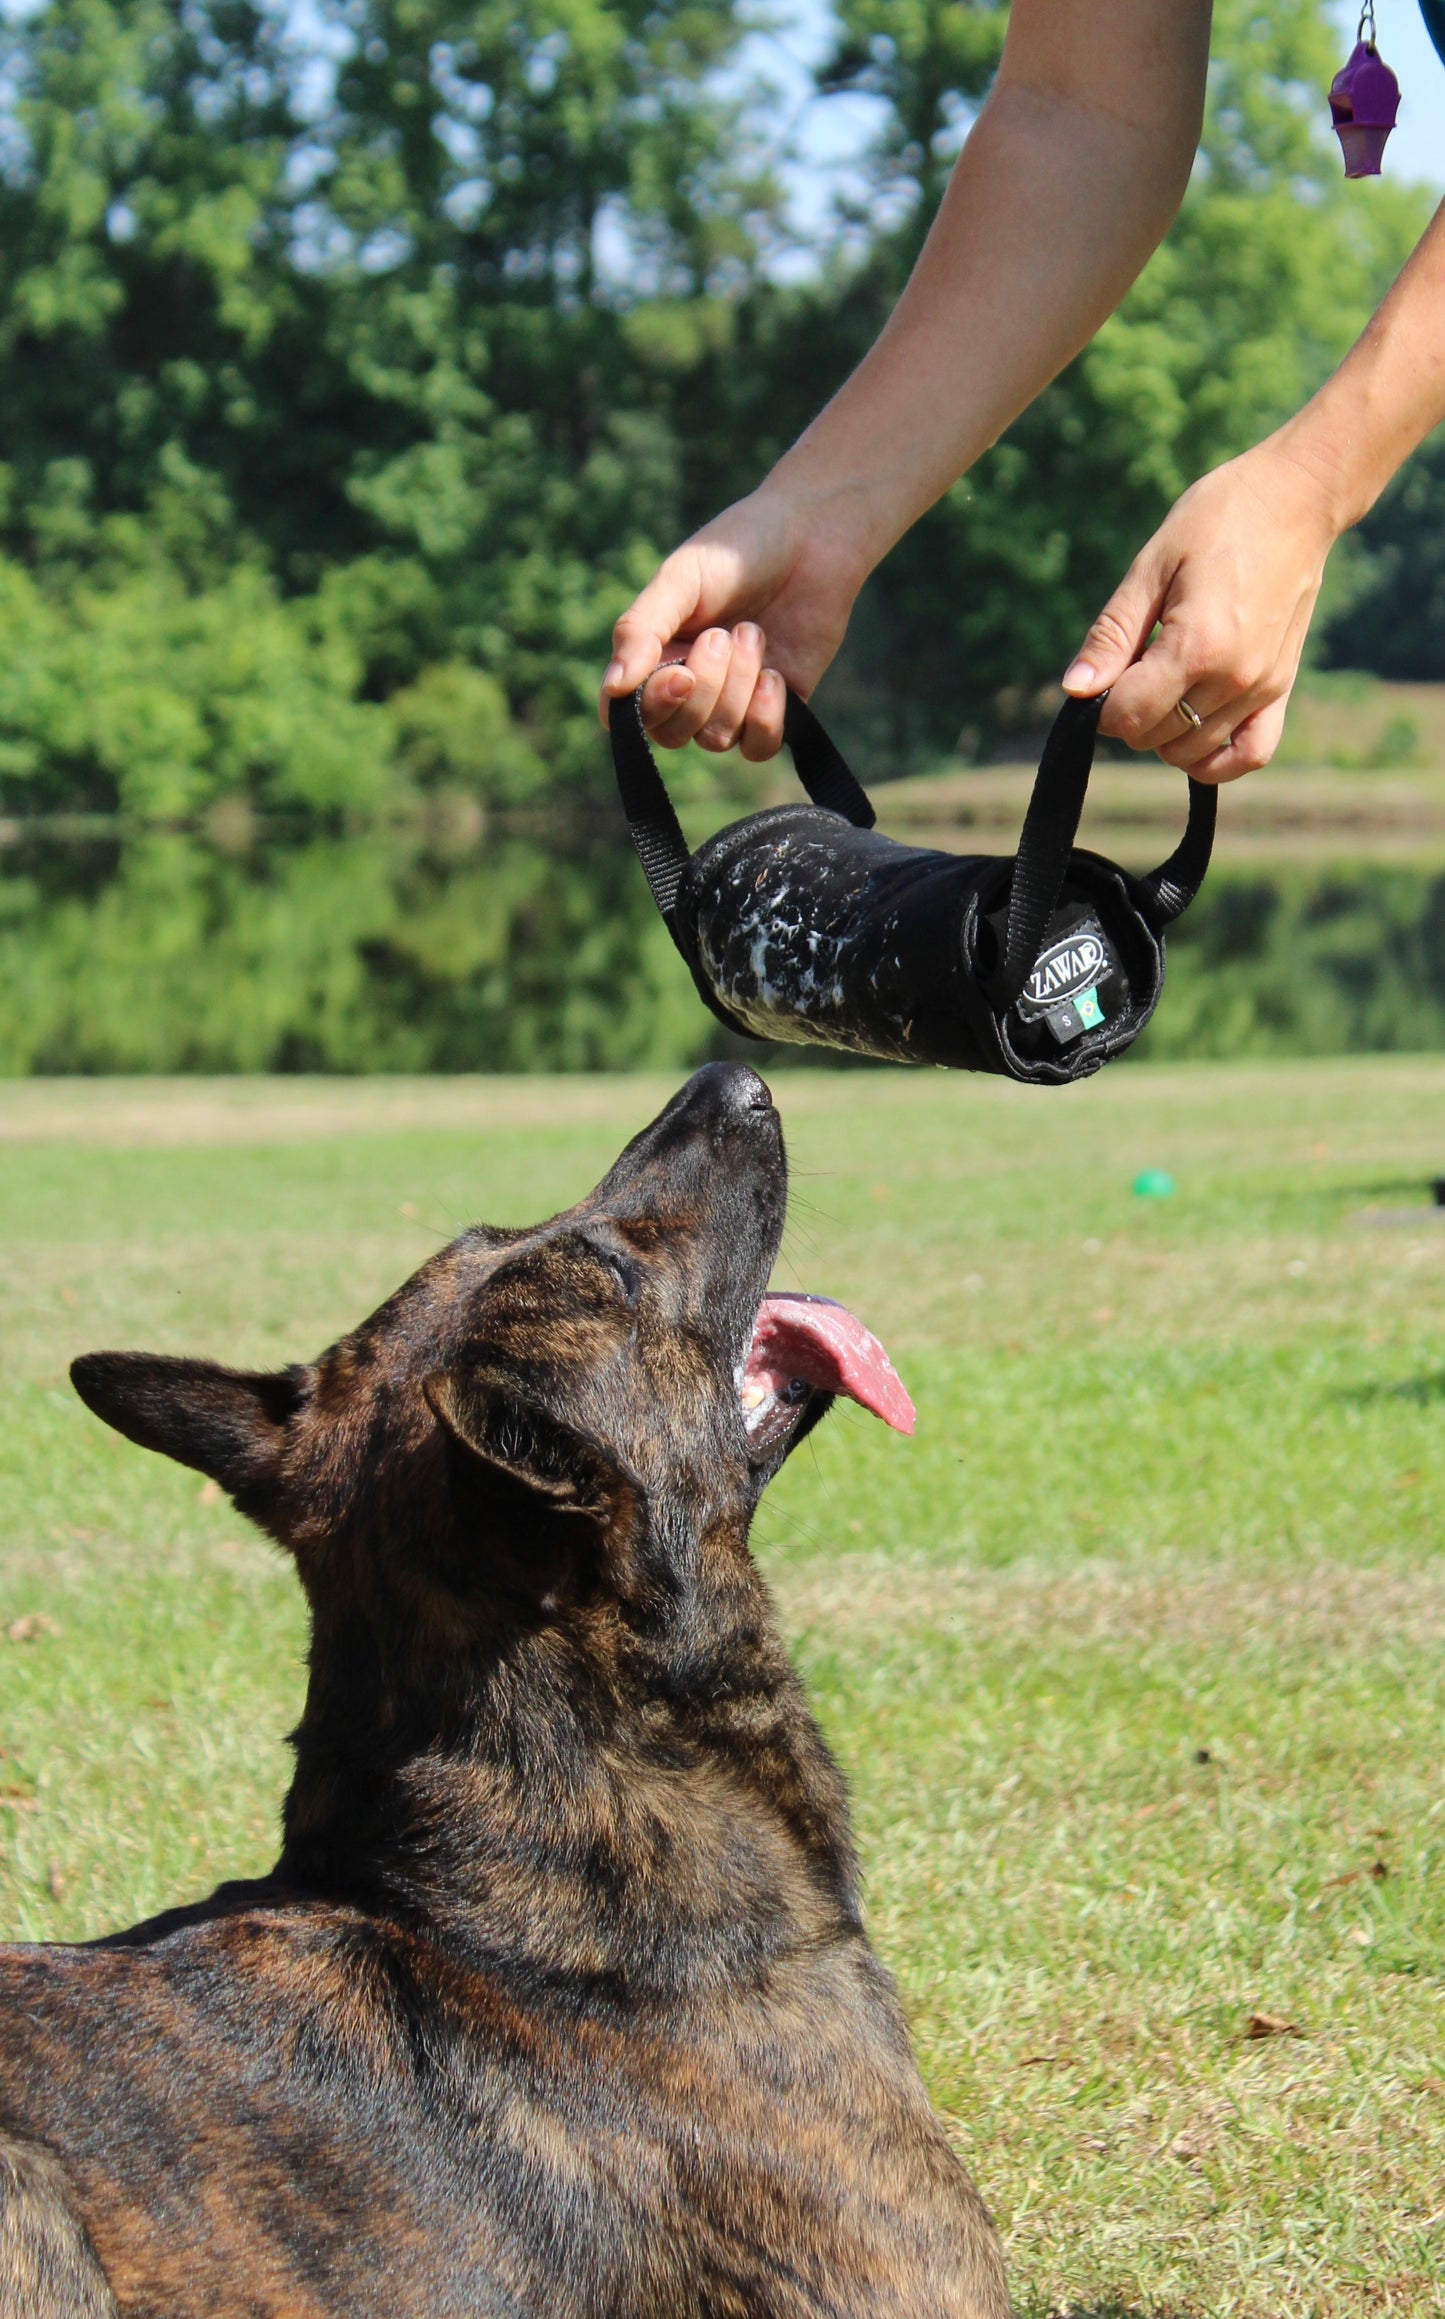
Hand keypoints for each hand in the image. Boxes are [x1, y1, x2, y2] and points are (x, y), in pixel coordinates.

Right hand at [598, 490, 868, 757]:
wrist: (810, 533)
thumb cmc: (736, 549)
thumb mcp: (680, 580)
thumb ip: (641, 630)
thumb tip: (613, 688)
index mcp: (656, 656)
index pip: (632, 715)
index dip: (651, 708)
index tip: (680, 675)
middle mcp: (690, 686)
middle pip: (674, 733)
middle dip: (703, 689)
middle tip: (724, 633)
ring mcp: (734, 700)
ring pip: (716, 738)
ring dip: (737, 688)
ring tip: (754, 632)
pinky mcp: (777, 707)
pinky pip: (759, 746)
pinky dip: (764, 718)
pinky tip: (776, 675)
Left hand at [1062, 440, 1341, 781]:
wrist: (1296, 500)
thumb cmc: (1218, 519)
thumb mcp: (1151, 566)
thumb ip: (1112, 636)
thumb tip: (1074, 690)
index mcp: (1196, 646)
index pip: (1128, 715)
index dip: (1101, 705)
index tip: (1105, 673)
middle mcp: (1234, 678)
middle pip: (1155, 737)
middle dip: (1130, 715)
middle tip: (1135, 669)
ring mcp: (1263, 688)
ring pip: (1193, 751)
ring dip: (1165, 733)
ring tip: (1165, 685)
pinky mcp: (1282, 688)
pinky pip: (1251, 754)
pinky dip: (1216, 760)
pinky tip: (1194, 735)